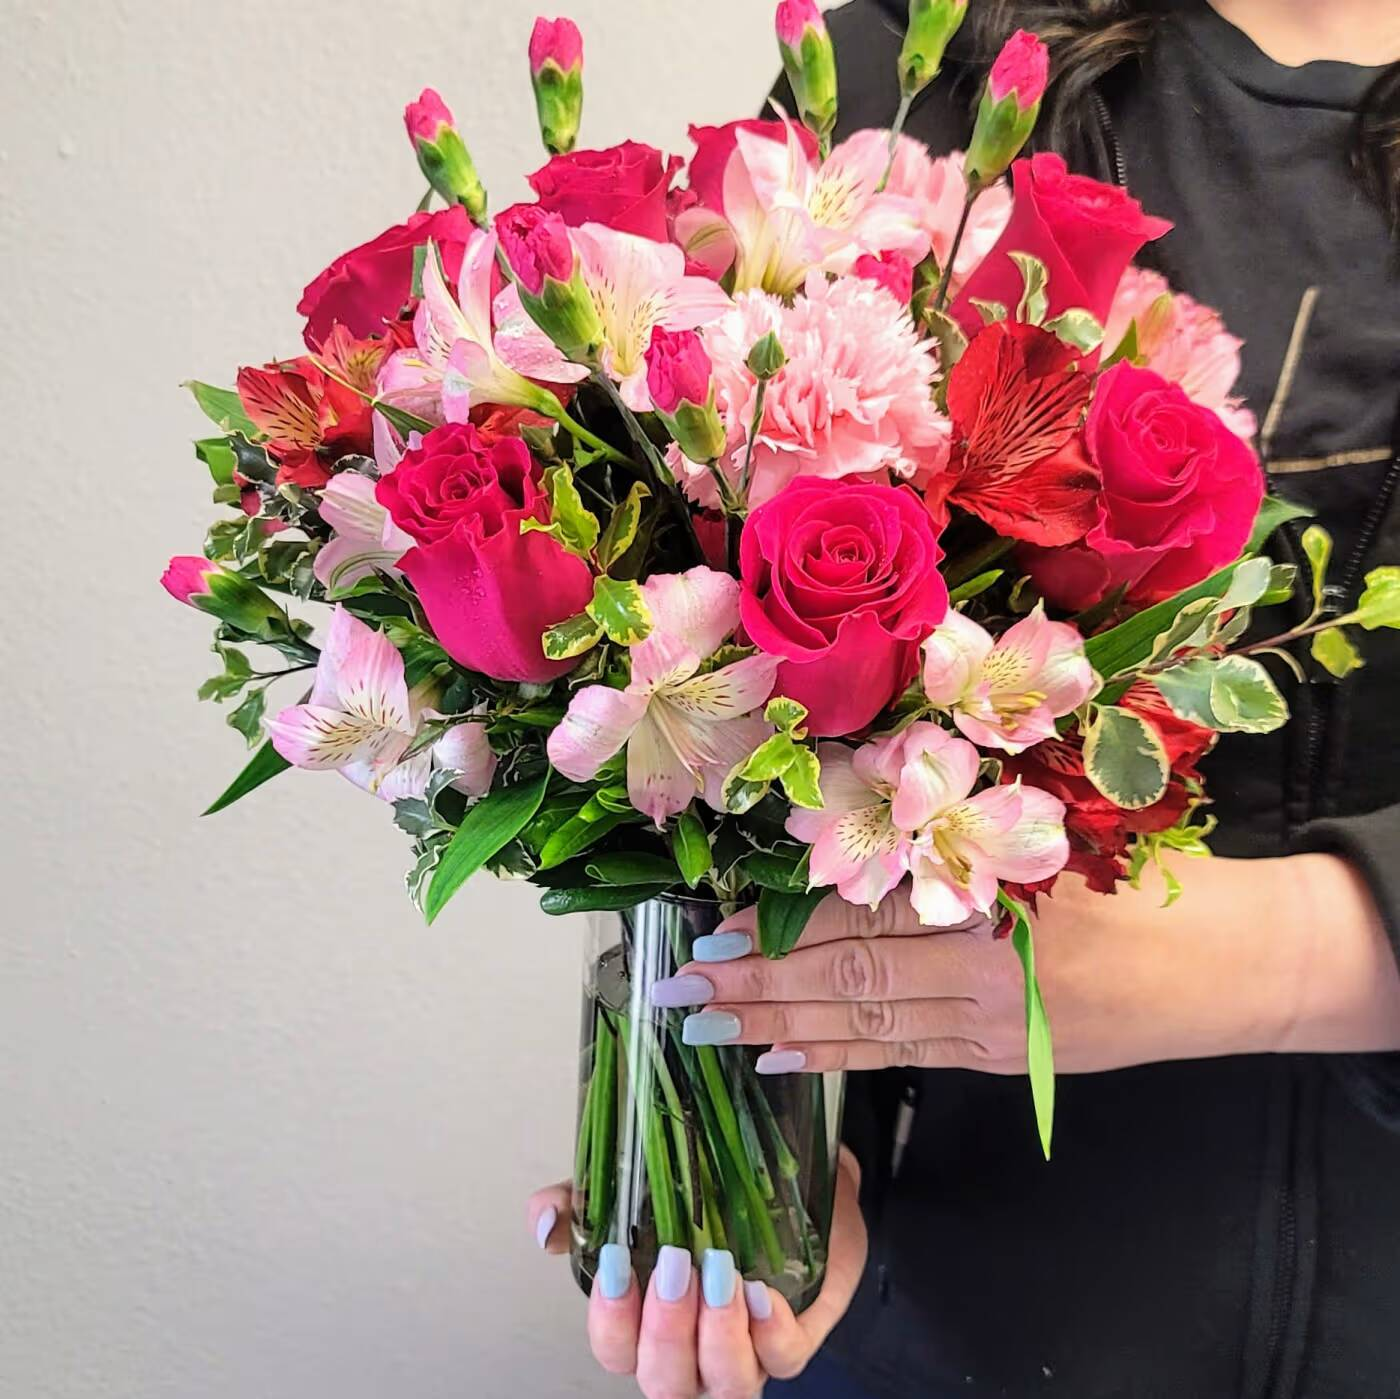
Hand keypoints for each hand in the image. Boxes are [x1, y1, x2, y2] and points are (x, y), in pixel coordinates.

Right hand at [526, 1148, 866, 1397]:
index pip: (615, 1351)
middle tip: (676, 1262)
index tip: (617, 1266)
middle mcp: (695, 1350)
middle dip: (667, 1328)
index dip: (612, 1321)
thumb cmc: (706, 1198)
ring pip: (728, 1386)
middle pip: (666, 1382)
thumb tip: (543, 1221)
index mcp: (648, 1322)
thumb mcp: (634, 1188)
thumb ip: (582, 1201)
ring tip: (721, 1273)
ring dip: (718, 1335)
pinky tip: (760, 1291)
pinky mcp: (796, 1334)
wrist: (785, 1178)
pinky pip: (786, 1360)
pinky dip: (771, 1332)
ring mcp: (747, 1349)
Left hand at [652, 853, 1399, 1074]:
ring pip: (863, 1022)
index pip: (861, 908)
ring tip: (706, 1025)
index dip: (780, 921)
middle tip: (680, 988)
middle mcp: (982, 963)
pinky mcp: (997, 1055)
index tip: (713, 924)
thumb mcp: (1046, 826)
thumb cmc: (1134, 873)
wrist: (1225, 961)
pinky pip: (900, 1057)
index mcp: (991, 891)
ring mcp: (989, 1022)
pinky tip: (782, 1059)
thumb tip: (843, 825)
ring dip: (778, 1025)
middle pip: (845, 972)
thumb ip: (951, 831)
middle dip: (754, 983)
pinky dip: (837, 1058)